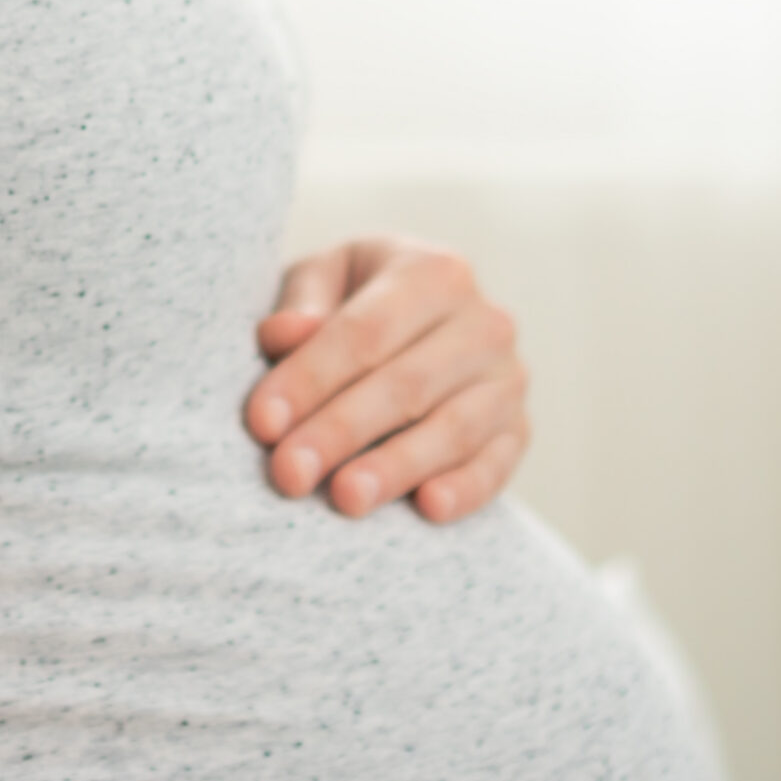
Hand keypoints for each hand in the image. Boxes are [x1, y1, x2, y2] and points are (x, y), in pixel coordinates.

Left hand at [243, 236, 529, 521]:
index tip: (262, 422)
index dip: (310, 378)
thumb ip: (300, 305)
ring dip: (396, 468)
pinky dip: (467, 488)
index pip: (364, 331)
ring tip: (345, 499)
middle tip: (289, 473)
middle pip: (406, 383)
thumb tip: (284, 334)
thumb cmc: (353, 301)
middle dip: (341, 431)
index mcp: (433, 271)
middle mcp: (484, 321)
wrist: (418, 325)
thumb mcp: (323, 283)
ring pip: (453, 428)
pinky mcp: (518, 429)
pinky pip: (497, 464)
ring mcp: (508, 378)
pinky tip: (429, 509)